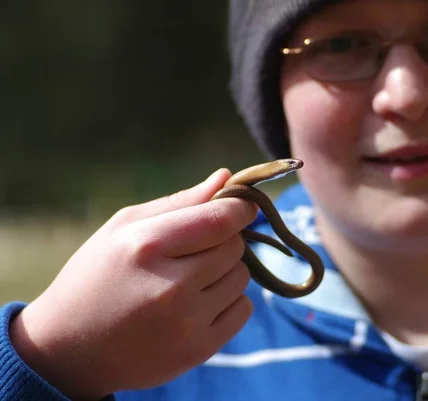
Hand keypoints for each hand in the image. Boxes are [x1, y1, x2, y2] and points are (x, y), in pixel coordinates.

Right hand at [9, 168, 256, 399]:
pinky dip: (228, 302)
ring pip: (242, 277)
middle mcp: (171, 287)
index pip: (221, 219)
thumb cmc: (96, 277)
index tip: (242, 205)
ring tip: (190, 279)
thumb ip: (179, 202)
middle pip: (235, 247)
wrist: (70, 351)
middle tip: (195, 249)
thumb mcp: (123, 228)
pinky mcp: (199, 350)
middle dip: (224, 240)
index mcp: (147, 246)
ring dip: (225, 272)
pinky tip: (197, 304)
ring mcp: (187, 323)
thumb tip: (226, 177)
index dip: (240, 207)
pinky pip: (243, 310)